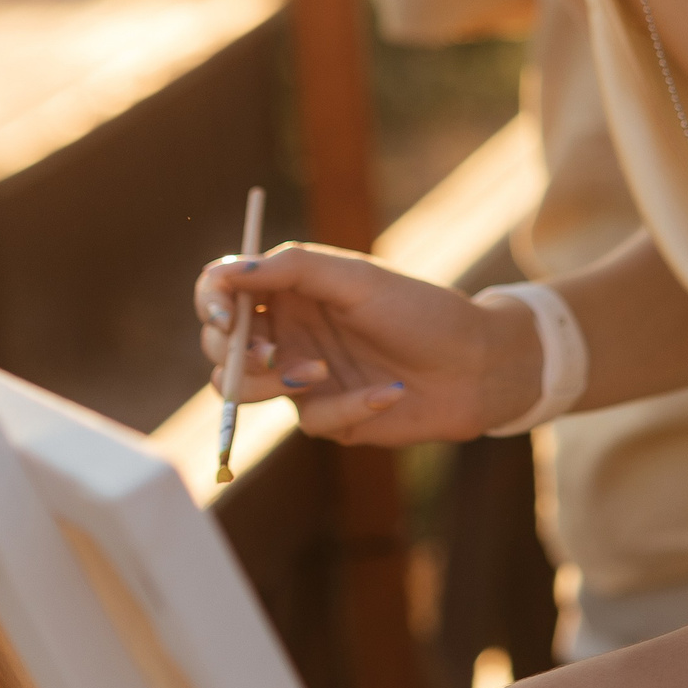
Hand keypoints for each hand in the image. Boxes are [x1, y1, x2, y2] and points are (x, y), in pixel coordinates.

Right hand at [191, 244, 541, 443]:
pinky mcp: (328, 415)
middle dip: (231, 352)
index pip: (222, 290)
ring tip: (321, 371)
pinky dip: (350, 405)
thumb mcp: (357, 279)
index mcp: (290, 289)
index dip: (210, 300)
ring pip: (243, 389)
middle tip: (266, 354)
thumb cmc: (422, 311)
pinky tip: (390, 392)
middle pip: (219, 346)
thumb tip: (227, 271)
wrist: (478, 365)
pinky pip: (311, 418)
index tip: (222, 314)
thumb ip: (291, 269)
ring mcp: (302, 376)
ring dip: (273, 382)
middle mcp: (288, 330)